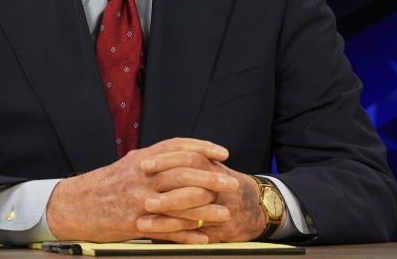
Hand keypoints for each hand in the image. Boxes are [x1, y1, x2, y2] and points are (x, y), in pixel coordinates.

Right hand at [45, 138, 239, 243]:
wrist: (73, 206)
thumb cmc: (103, 185)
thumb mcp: (127, 165)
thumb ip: (152, 161)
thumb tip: (178, 155)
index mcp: (141, 159)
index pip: (177, 147)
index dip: (202, 148)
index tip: (222, 153)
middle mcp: (141, 176)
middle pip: (183, 173)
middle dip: (211, 178)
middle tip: (231, 183)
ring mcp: (138, 200)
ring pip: (178, 202)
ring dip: (205, 209)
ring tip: (225, 213)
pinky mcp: (134, 224)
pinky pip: (166, 230)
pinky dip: (187, 235)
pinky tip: (203, 238)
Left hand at [139, 160, 269, 242]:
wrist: (256, 206)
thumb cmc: (223, 184)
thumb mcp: (209, 167)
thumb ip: (184, 160)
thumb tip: (146, 160)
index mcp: (212, 167)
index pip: (188, 156)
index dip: (165, 160)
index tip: (142, 164)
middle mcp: (218, 187)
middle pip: (190, 186)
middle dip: (163, 192)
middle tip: (140, 196)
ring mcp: (221, 210)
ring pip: (191, 215)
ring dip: (164, 221)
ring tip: (141, 222)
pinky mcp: (222, 232)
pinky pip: (197, 237)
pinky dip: (176, 239)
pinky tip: (157, 240)